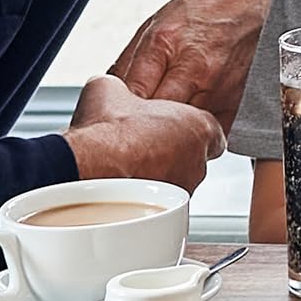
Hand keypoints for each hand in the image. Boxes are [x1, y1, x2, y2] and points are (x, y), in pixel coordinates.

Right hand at [66, 74, 224, 191]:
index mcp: (198, 126)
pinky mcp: (166, 213)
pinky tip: (123, 187)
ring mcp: (184, 190)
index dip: (184, 126)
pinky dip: (145, 198)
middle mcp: (198, 162)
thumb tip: (110, 88)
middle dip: (169, 151)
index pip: (208, 128)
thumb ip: (123, 88)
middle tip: (142, 145)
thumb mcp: (110, 87)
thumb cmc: (109, 131)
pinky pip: (160, 203)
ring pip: (176, 181)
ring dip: (158, 175)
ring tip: (129, 167)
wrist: (92, 169)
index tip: (163, 126)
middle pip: (191, 156)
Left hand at [111, 0, 289, 129]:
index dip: (118, 113)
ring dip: (172, 138)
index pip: (131, 96)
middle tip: (133, 135)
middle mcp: (194, 69)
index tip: (113, 121)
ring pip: (186, 133)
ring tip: (163, 135)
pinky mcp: (239, 101)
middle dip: (142, 130)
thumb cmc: (203, 7)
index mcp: (164, 44)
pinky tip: (192, 131)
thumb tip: (106, 95)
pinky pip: (214, 134)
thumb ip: (129, 62)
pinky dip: (201, 137)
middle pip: (158, 121)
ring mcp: (219, 88)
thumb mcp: (155, 24)